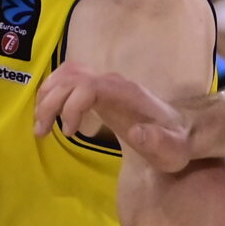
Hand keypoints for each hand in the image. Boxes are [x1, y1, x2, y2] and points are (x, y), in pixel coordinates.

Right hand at [32, 67, 195, 173]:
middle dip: (50, 103)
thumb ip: (158, 142)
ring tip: (41, 126)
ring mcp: (105, 82)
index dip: (72, 105)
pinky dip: (52, 92)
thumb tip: (136, 132)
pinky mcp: (98, 88)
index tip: (69, 132)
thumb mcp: (173, 150)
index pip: (88, 85)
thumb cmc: (176, 143)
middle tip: (42, 133)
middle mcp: (113, 81)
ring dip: (47, 97)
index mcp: (126, 93)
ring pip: (65, 75)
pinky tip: (48, 114)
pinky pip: (68, 78)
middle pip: (70, 78)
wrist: (183, 130)